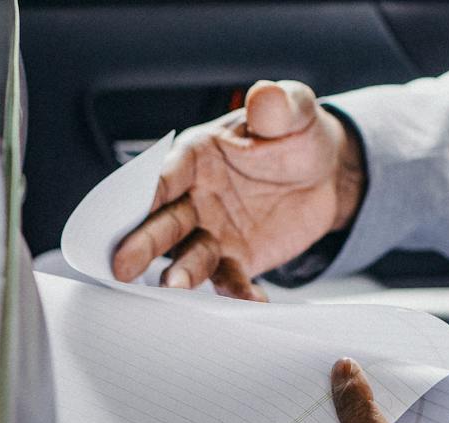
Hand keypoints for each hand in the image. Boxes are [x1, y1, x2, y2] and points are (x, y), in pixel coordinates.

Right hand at [111, 80, 364, 300]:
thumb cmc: (298, 136)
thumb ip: (280, 105)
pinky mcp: (235, 259)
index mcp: (197, 156)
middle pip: (163, 221)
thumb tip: (266, 96)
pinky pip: (230, 279)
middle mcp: (195, 197)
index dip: (147, 193)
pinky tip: (249, 300)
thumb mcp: (295, 111)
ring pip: (188, 255)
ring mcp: (212, 231)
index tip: (127, 212)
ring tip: (175, 287)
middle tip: (122, 265)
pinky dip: (237, 292)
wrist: (325, 174)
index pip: (166, 175)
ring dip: (180, 272)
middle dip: (142, 242)